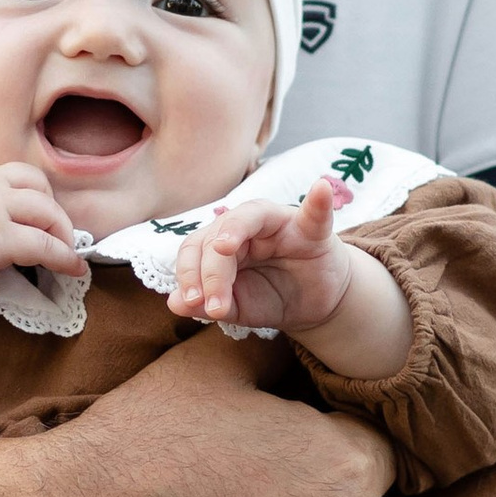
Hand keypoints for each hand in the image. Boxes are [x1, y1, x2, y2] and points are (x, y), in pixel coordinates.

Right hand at [0, 163, 82, 343]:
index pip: (18, 175)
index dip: (38, 196)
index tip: (42, 216)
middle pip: (40, 188)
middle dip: (56, 213)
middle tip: (60, 236)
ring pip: (48, 213)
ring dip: (64, 234)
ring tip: (68, 253)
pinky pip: (44, 246)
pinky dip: (65, 258)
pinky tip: (74, 269)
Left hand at [169, 177, 353, 335]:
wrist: (314, 306)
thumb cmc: (272, 297)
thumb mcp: (238, 307)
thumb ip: (209, 304)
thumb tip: (174, 303)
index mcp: (222, 242)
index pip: (195, 249)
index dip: (188, 274)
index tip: (190, 303)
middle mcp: (246, 226)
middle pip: (216, 235)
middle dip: (210, 273)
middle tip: (215, 306)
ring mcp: (279, 223)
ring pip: (249, 216)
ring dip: (233, 231)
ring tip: (224, 248)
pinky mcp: (312, 231)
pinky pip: (313, 212)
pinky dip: (317, 201)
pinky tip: (320, 189)